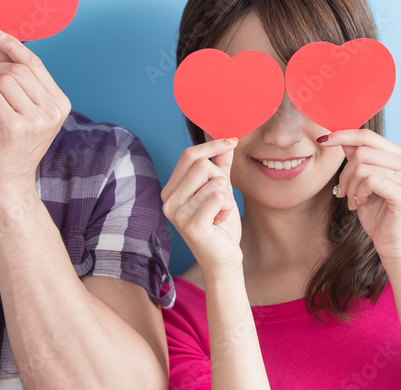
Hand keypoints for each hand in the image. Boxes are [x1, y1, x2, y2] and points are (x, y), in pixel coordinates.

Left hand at [0, 30, 70, 199]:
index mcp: (59, 104)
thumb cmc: (8, 144)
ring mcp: (36, 120)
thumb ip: (12, 76)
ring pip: (4, 80)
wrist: (7, 182)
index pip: (36, 65)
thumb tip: (1, 41)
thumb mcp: (15, 106)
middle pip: (18, 70)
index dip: (15, 46)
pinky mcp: (15, 127)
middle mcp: (53, 111)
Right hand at [161, 138, 242, 277]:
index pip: (188, 155)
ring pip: (214, 181)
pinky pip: (219, 198)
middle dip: (221, 178)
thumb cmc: (219, 225)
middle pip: (202, 164)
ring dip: (226, 197)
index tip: (232, 141)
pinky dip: (227, 208)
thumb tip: (228, 140)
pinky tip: (219, 221)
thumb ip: (221, 166)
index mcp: (170, 190)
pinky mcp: (192, 225)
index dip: (211, 146)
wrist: (223, 260)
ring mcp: (177, 214)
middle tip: (220, 199)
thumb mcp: (220, 190)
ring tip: (218, 214)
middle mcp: (168, 200)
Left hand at [320, 129, 400, 262]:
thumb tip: (342, 138)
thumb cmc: (378, 212)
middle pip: (362, 152)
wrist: (392, 243)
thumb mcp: (363, 181)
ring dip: (351, 186)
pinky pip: (370, 181)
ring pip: (363, 167)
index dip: (343, 135)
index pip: (368, 136)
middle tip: (343, 191)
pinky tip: (362, 203)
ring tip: (355, 199)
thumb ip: (358, 158)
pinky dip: (359, 192)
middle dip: (345, 172)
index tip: (323, 139)